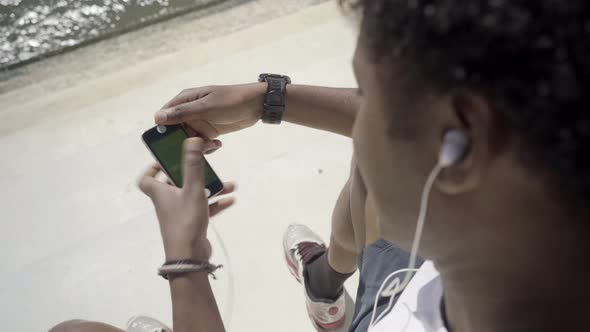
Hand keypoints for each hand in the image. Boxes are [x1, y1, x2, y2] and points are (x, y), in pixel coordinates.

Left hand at [138, 137, 235, 260]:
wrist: (189, 257)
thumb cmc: (185, 221)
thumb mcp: (192, 189)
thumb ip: (193, 164)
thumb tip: (192, 138)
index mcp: (160, 192)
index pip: (147, 178)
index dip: (153, 166)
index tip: (168, 157)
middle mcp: (167, 202)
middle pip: (176, 182)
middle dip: (194, 172)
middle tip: (206, 164)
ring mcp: (180, 214)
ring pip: (194, 194)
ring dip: (210, 187)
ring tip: (229, 183)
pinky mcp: (192, 224)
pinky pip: (205, 208)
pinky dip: (216, 202)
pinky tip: (231, 198)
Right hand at [155, 83, 266, 138]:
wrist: (256, 105)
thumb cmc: (232, 100)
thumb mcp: (206, 106)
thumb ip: (183, 112)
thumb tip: (158, 117)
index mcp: (185, 99)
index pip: (164, 116)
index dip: (163, 130)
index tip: (168, 142)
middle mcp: (190, 111)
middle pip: (175, 130)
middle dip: (182, 141)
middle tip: (193, 147)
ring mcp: (200, 122)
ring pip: (189, 139)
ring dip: (197, 146)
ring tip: (210, 145)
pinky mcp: (210, 131)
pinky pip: (201, 143)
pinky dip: (206, 147)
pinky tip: (217, 145)